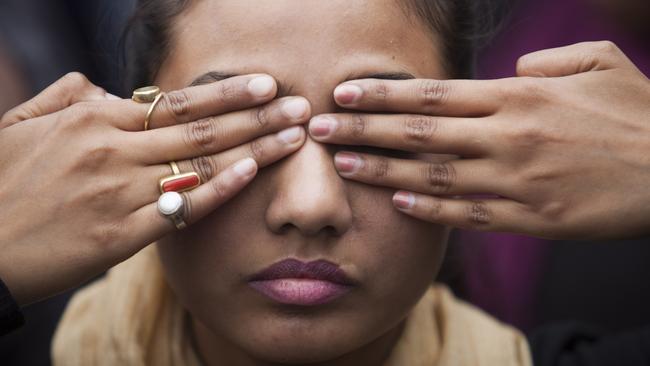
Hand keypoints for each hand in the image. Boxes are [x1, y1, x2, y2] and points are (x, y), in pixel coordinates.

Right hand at [0, 72, 309, 304]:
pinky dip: (221, 189)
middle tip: (301, 105)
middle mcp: (113, 148)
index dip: (227, 93)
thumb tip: (107, 88)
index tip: (266, 85)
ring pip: (201, 163)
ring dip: (255, 147)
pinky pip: (183, 207)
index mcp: (93, 117)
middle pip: (201, 127)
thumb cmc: (0, 183)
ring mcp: (119, 190)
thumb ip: (69, 97)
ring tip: (295, 136)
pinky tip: (254, 174)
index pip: (176, 100)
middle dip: (257, 114)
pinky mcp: (122, 234)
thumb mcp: (22, 124)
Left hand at [308, 41, 649, 239]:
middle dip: (363, 128)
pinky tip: (396, 201)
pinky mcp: (527, 217)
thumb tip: (507, 73)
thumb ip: (544, 62)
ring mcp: (514, 181)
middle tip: (319, 127)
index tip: (344, 92)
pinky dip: (428, 209)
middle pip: (420, 133)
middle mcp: (507, 138)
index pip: (433, 95)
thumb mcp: (596, 65)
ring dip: (382, 168)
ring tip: (342, 163)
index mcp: (518, 98)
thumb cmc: (634, 113)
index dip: (383, 94)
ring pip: (432, 176)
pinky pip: (466, 214)